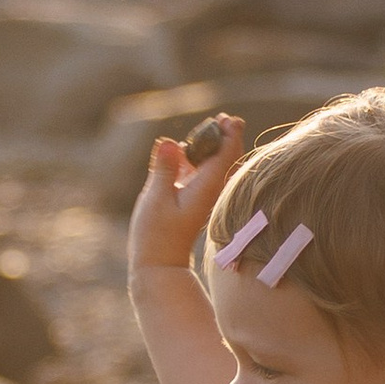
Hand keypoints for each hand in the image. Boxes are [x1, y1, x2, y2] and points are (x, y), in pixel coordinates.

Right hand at [127, 114, 244, 281]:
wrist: (159, 264)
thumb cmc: (156, 233)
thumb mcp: (156, 198)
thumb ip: (164, 168)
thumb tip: (170, 142)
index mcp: (206, 187)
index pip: (225, 154)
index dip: (229, 134)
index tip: (227, 119)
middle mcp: (209, 190)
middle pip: (225, 158)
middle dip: (225, 137)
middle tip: (225, 119)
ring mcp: (202, 197)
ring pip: (214, 167)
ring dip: (211, 148)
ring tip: (210, 129)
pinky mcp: (192, 201)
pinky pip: (201, 176)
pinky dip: (198, 161)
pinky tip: (188, 153)